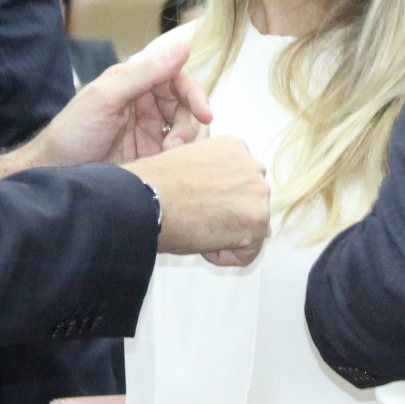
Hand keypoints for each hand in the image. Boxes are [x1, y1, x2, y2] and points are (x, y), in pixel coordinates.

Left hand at [15, 28, 213, 171]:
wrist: (54, 174)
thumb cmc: (72, 132)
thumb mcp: (107, 97)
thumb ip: (147, 72)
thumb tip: (185, 44)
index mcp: (136, 81)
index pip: (179, 79)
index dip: (195, 95)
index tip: (205, 114)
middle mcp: (146, 103)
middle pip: (188, 107)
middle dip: (189, 125)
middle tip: (174, 146)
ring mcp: (149, 131)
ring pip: (188, 131)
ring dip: (186, 144)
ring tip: (167, 158)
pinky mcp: (150, 156)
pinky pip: (178, 154)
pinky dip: (181, 159)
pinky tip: (168, 169)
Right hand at [125, 135, 268, 258]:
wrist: (146, 200)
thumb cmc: (156, 186)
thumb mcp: (191, 168)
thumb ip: (216, 179)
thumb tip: (234, 206)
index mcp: (234, 147)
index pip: (239, 184)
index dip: (214, 201)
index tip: (192, 200)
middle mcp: (252, 165)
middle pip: (249, 204)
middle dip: (225, 218)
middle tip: (194, 216)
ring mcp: (258, 191)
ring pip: (250, 228)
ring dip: (224, 236)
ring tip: (196, 225)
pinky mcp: (258, 219)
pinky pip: (246, 253)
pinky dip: (223, 256)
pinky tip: (202, 240)